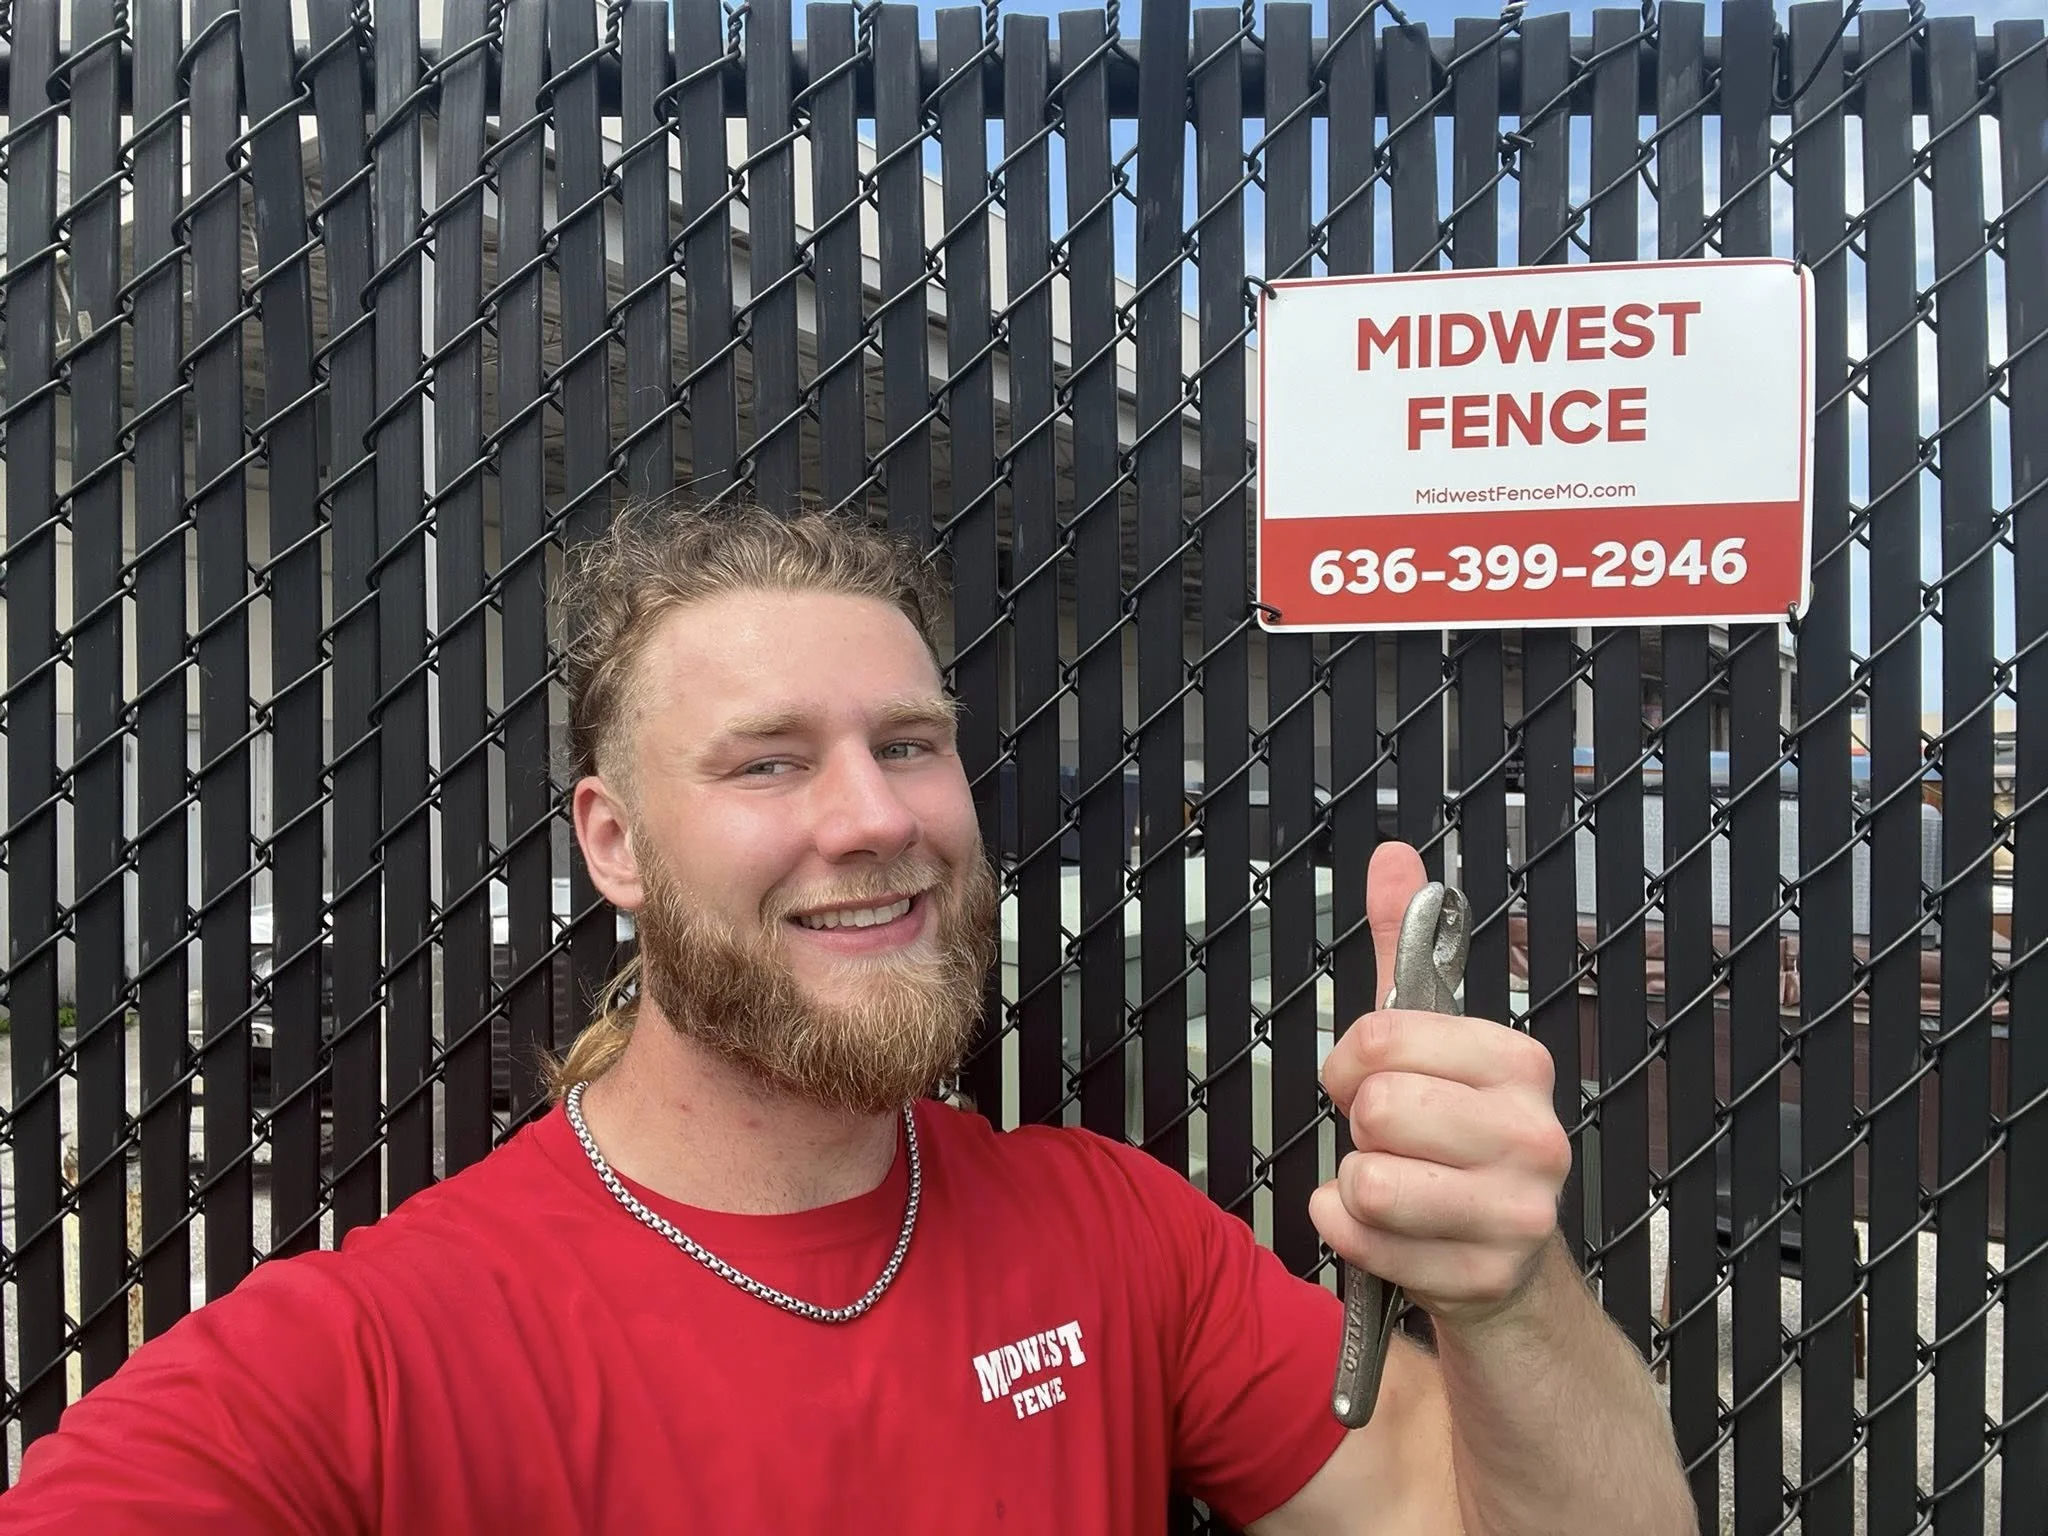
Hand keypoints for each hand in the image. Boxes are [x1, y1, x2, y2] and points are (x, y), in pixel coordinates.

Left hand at [1310, 842, 1571, 1330]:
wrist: (1506, 1270)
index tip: (1373, 1082)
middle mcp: (1535, 1134)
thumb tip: (1393, 854)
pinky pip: (1360, 1240)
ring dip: (1355, 1186)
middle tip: (1392, 1142)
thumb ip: (1406, 948)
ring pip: (1366, 1179)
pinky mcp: (1485, 1279)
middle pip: (1375, 1109)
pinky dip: (1349, 1236)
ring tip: (1398, 1189)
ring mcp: (1518, 1214)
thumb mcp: (1431, 1042)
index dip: (1351, 1063)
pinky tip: (1393, 1236)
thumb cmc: (1453, 1144)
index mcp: (1521, 1062)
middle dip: (1359, 1128)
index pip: (1379, 1037)